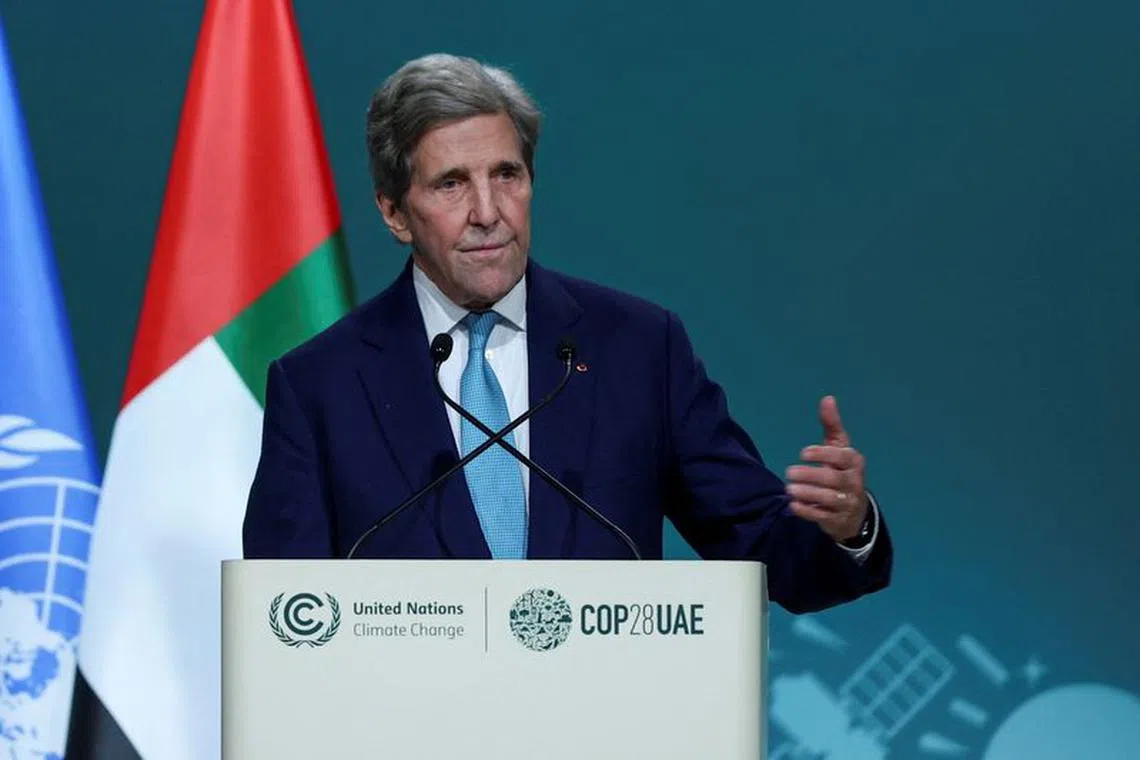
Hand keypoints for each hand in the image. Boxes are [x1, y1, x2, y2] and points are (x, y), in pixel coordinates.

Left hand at [785, 395, 868, 541]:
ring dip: (808, 493)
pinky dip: (808, 512)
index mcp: (854, 462)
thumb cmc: (842, 471)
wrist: (854, 510)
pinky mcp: (837, 520)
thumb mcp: (839, 448)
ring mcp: (847, 503)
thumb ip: (832, 425)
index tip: (803, 453)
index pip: (842, 457)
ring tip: (788, 488)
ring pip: (829, 499)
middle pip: (834, 479)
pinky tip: (793, 506)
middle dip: (811, 475)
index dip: (823, 454)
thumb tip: (827, 398)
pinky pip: (823, 517)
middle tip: (789, 472)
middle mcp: (854, 482)